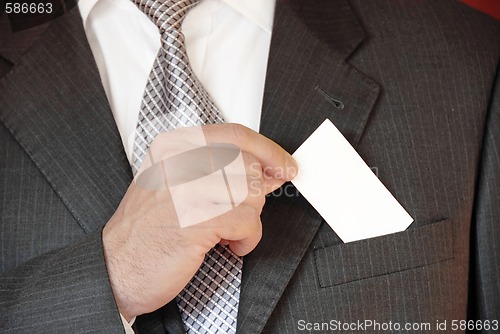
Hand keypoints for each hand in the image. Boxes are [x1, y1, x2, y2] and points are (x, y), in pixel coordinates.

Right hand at [102, 124, 296, 319]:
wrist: (116, 267)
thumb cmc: (148, 229)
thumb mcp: (180, 187)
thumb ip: (223, 173)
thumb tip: (270, 169)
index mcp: (174, 147)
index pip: (236, 134)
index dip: (268, 149)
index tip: (285, 165)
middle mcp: (180, 161)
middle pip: (249, 166)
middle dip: (252, 196)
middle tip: (235, 214)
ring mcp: (187, 188)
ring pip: (252, 194)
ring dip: (247, 220)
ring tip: (223, 231)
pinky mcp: (197, 219)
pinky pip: (248, 222)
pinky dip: (246, 239)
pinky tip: (226, 244)